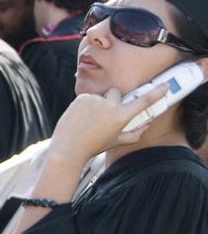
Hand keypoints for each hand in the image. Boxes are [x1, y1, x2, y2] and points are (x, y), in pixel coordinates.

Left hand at [46, 85, 167, 161]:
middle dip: (113, 100)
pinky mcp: (82, 98)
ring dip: (97, 103)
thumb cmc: (93, 146)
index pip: (143, 102)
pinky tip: (80, 117)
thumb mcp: (116, 142)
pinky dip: (85, 104)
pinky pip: (87, 97)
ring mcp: (95, 100)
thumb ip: (135, 134)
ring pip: (100, 96)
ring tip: (88, 120)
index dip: (156, 93)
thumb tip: (146, 125)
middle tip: (103, 115)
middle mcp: (110, 106)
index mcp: (122, 117)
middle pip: (116, 93)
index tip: (164, 85)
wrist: (68, 147)